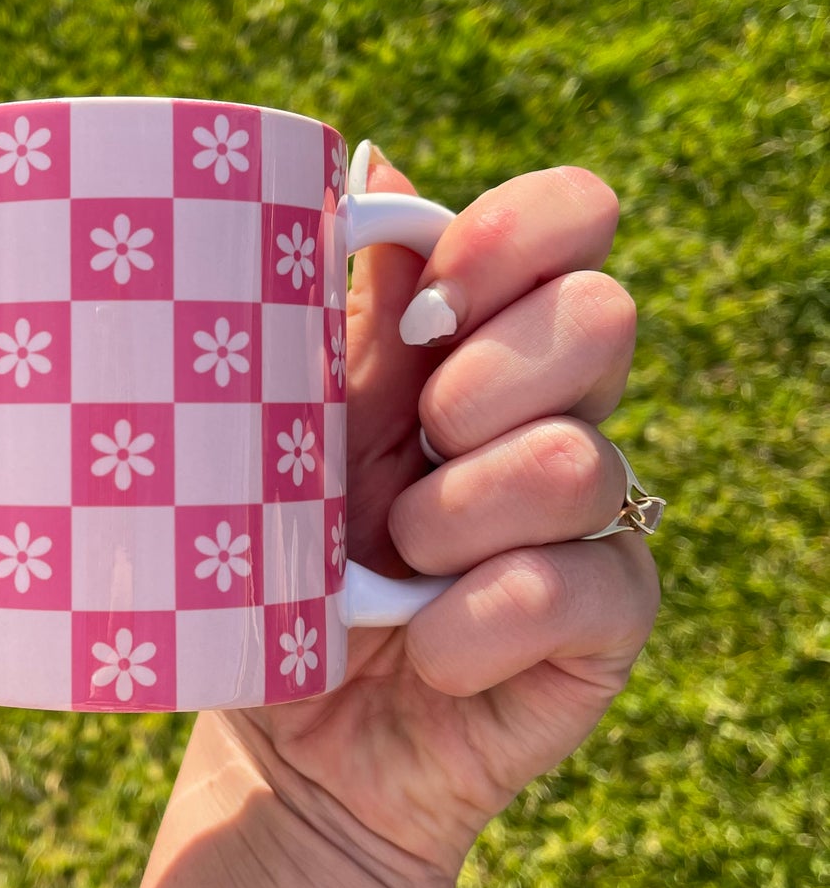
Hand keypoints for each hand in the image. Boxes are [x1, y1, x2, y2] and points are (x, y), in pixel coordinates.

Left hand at [222, 152, 661, 886]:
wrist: (286, 732)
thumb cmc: (280, 558)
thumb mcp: (296, 423)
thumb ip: (341, 307)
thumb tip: (372, 156)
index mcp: (481, 341)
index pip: (573, 221)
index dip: (520, 230)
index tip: (428, 300)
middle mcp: (555, 412)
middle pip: (603, 317)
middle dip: (488, 378)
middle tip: (415, 442)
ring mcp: (592, 518)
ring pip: (577, 459)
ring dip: (458, 515)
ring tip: (390, 562)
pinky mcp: (607, 620)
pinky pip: (575, 585)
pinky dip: (474, 623)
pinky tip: (424, 648)